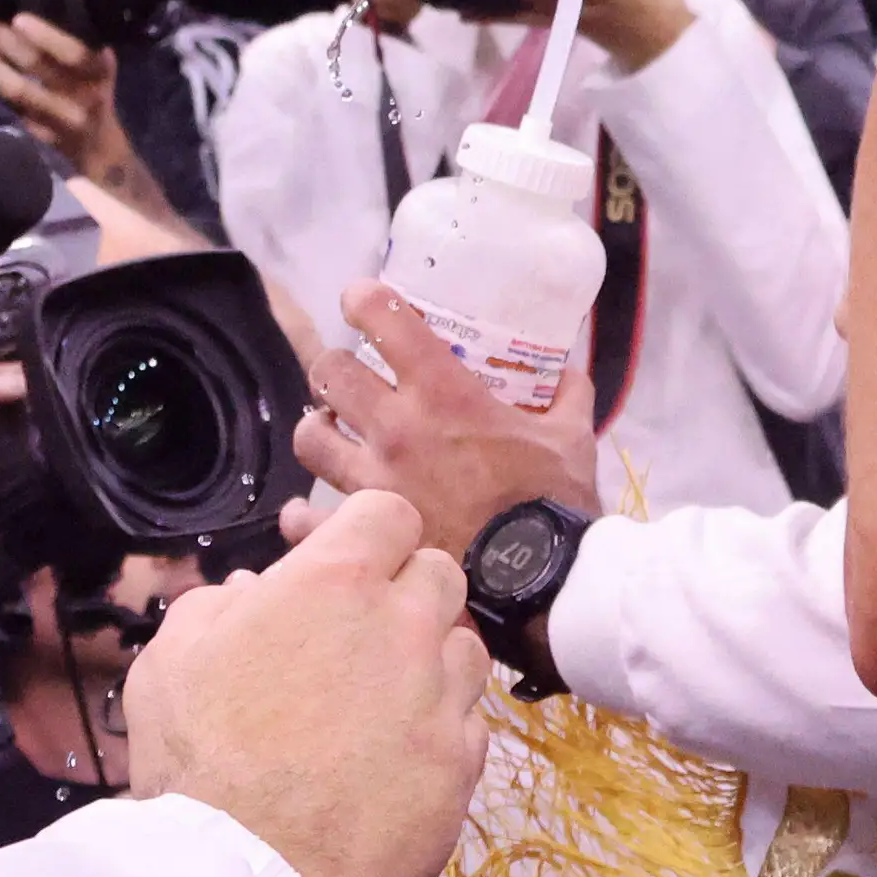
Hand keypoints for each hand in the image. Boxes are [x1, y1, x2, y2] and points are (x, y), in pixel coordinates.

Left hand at [0, 13, 134, 181]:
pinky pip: (9, 108)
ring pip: (18, 91)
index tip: (18, 19)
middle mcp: (80, 99)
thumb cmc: (97, 100)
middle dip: (6, 42)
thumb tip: (44, 15)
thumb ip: (81, 53)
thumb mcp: (99, 75)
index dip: (47, 37)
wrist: (100, 151)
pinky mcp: (38, 137)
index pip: (74, 55)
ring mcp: (58, 121)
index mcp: (99, 77)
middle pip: (38, 68)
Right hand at [123, 490, 492, 876]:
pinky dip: (437, 729)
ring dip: (429, 659)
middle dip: (405, 590)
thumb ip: (218, 606)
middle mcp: (404, 626)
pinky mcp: (464, 760)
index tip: (347, 566)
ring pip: (464, 646)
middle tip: (359, 635)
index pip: (391, 512)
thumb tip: (252, 590)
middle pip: (440, 572)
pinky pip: (468, 721)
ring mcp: (443, 694)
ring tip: (375, 701)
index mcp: (335, 585)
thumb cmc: (196, 762)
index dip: (369, 534)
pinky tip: (392, 758)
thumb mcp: (172, 660)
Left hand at [292, 280, 599, 563]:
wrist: (537, 578)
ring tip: (331, 431)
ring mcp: (372, 480)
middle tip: (351, 375)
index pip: (386, 321)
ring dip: (319, 428)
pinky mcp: (364, 529)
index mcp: (445, 394)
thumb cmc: (553, 500)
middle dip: (334, 366)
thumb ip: (567, 396)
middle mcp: (397, 428)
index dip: (364, 299)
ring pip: (310, 438)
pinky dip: (304, 513)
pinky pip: (307, 516)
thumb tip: (567, 374)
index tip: (361, 298)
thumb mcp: (572, 437)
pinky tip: (310, 512)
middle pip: (329, 373)